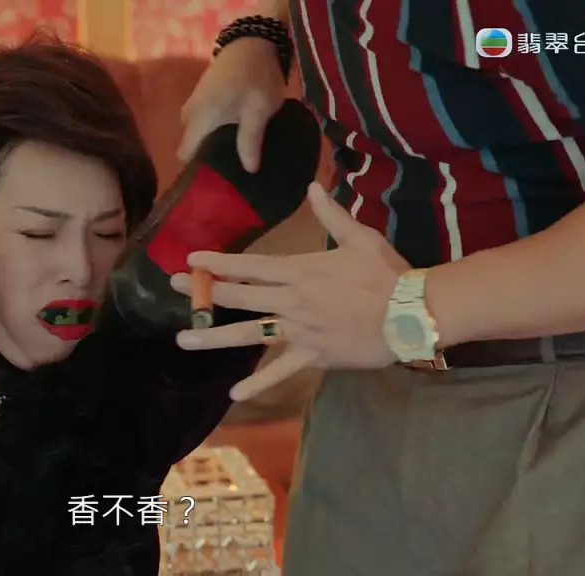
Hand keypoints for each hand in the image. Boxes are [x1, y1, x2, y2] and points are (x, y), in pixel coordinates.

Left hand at [169, 183, 411, 400]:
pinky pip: (281, 371)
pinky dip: (258, 384)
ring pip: (248, 334)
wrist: (413, 313)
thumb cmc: (387, 274)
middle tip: (172, 287)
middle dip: (203, 292)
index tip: (190, 260)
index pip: (249, 266)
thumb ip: (331, 214)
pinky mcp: (313, 355)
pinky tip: (233, 395)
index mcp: (299, 271)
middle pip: (239, 296)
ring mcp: (299, 330)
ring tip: (182, 340)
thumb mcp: (360, 238)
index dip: (217, 263)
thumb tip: (313, 187)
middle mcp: (291, 300)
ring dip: (213, 337)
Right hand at [178, 37, 285, 172]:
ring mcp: (195, 100)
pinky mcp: (203, 94)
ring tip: (233, 154)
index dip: (196, 170)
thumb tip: (249, 170)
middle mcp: (191, 112)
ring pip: (197, 131)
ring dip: (211, 142)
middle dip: (205, 157)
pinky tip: (232, 133)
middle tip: (229, 170)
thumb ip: (250, 140)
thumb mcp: (259, 110)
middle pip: (191, 144)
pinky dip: (213, 129)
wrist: (255, 40)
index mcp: (200, 118)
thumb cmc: (256, 77)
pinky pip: (202, 119)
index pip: (185, 153)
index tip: (213, 181)